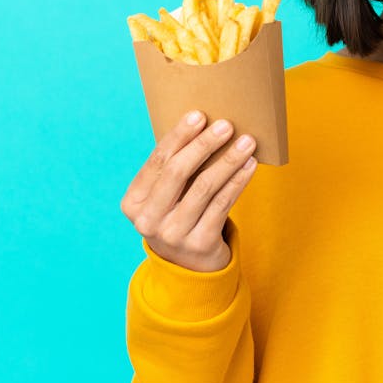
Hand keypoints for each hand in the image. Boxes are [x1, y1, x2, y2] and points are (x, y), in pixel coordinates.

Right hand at [120, 110, 258, 271]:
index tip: (199, 115)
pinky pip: (223, 204)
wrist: (188, 266)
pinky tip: (249, 165)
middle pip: (178, 172)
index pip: (157, 161)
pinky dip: (238, 181)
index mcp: (133, 202)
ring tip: (246, 142)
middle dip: (204, 144)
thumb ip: (173, 169)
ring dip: (228, 160)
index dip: (179, 136)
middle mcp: (148, 220)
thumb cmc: (178, 215)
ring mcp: (173, 234)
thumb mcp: (165, 196)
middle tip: (226, 125)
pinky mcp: (199, 244)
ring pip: (204, 187)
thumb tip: (205, 125)